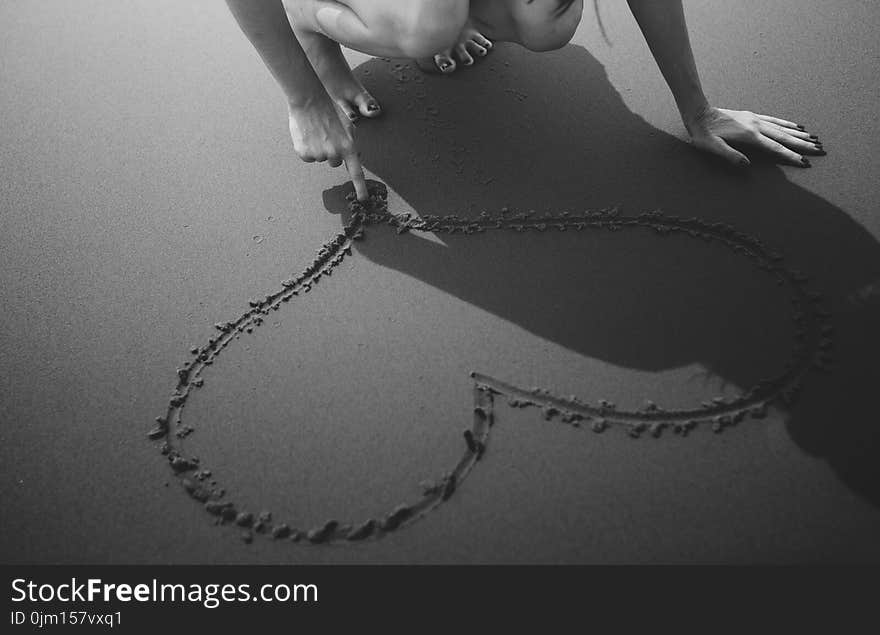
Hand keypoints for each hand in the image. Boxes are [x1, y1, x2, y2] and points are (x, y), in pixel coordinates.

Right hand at [288, 94, 367, 199]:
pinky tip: (307, 134)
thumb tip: (354, 156)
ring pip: (320, 158)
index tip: (363, 200)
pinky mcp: (305, 154)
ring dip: (318, 148)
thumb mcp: (347, 125)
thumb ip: (351, 142)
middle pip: (334, 162)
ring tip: (316, 131)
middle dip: (332, 151)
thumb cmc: (329, 109)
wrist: (309, 100)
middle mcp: (335, 154)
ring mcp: (319, 155)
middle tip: (327, 134)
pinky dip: (307, 148)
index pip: (357, 173)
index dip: (361, 188)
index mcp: (348, 147)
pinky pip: (308, 157)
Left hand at [685, 106, 824, 167]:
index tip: (805, 161)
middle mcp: (756, 126)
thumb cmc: (703, 134)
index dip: (790, 156)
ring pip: (781, 128)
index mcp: (749, 135)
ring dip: (798, 134)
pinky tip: (795, 126)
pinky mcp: (752, 116)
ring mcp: (755, 119)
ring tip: (814, 138)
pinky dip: (787, 124)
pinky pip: (774, 120)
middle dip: (802, 145)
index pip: (775, 148)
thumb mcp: (712, 148)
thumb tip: (747, 165)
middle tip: (820, 150)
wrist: (698, 113)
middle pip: (784, 137)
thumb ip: (730, 156)